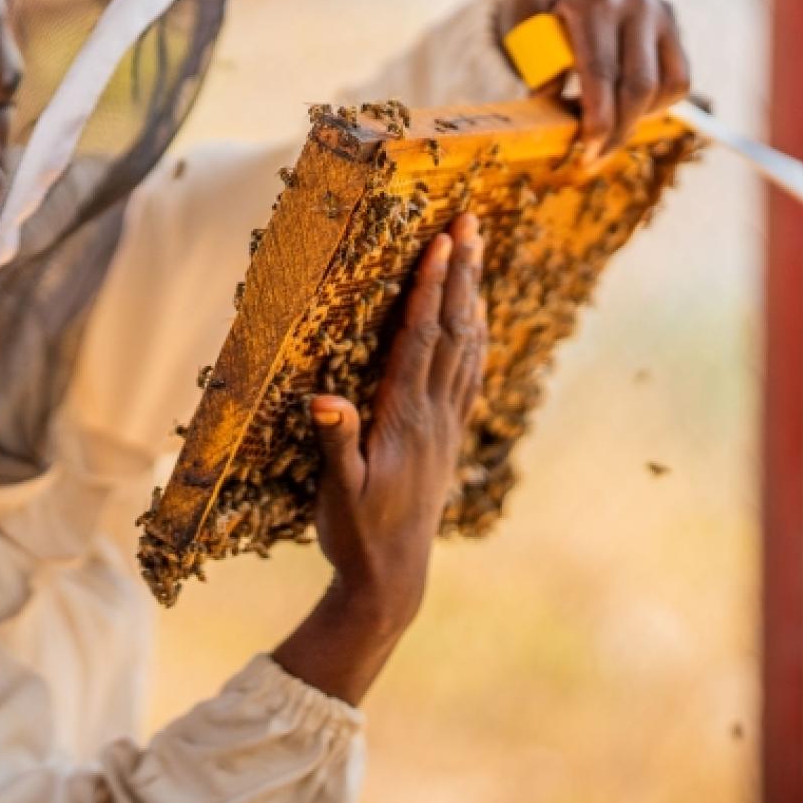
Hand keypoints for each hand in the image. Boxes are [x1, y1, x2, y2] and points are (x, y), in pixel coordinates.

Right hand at [271, 213, 486, 704]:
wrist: (393, 581)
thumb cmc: (357, 537)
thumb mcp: (337, 495)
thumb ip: (335, 444)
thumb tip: (322, 399)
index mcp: (405, 420)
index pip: (421, 341)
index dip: (431, 289)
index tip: (441, 243)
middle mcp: (434, 416)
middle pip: (455, 331)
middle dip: (463, 274)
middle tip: (472, 221)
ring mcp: (446, 426)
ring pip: (468, 346)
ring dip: (473, 295)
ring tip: (479, 251)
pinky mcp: (448, 437)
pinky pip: (470, 372)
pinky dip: (475, 335)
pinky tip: (477, 318)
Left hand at [497, 0, 691, 161]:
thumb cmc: (536, 10)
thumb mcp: (520, 28)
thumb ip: (534, 65)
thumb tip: (551, 100)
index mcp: (593, 1)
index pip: (602, 72)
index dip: (598, 120)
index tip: (585, 152)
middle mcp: (634, 3)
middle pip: (639, 86)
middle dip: (618, 132)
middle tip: (593, 159)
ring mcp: (659, 12)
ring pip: (665, 87)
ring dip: (637, 121)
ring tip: (606, 133)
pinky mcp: (672, 25)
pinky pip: (678, 80)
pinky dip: (656, 106)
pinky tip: (627, 111)